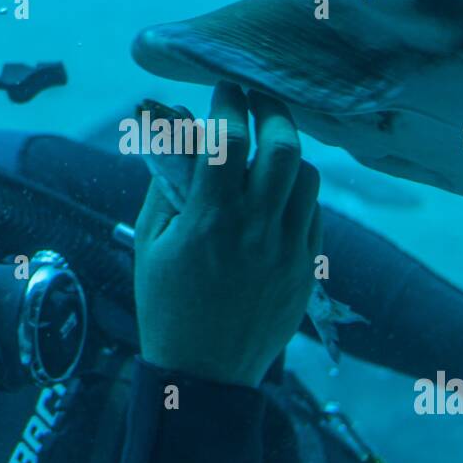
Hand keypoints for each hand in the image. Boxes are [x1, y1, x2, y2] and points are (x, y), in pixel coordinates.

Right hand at [133, 82, 320, 387]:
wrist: (203, 374)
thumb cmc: (165, 306)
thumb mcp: (148, 244)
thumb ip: (163, 187)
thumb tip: (175, 136)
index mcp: (211, 221)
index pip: (229, 139)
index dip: (228, 103)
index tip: (225, 88)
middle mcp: (256, 230)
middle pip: (283, 148)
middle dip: (272, 113)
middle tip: (259, 101)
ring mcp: (288, 250)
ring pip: (306, 179)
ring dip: (287, 156)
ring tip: (268, 152)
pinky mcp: (307, 270)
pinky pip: (313, 214)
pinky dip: (296, 195)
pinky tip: (277, 196)